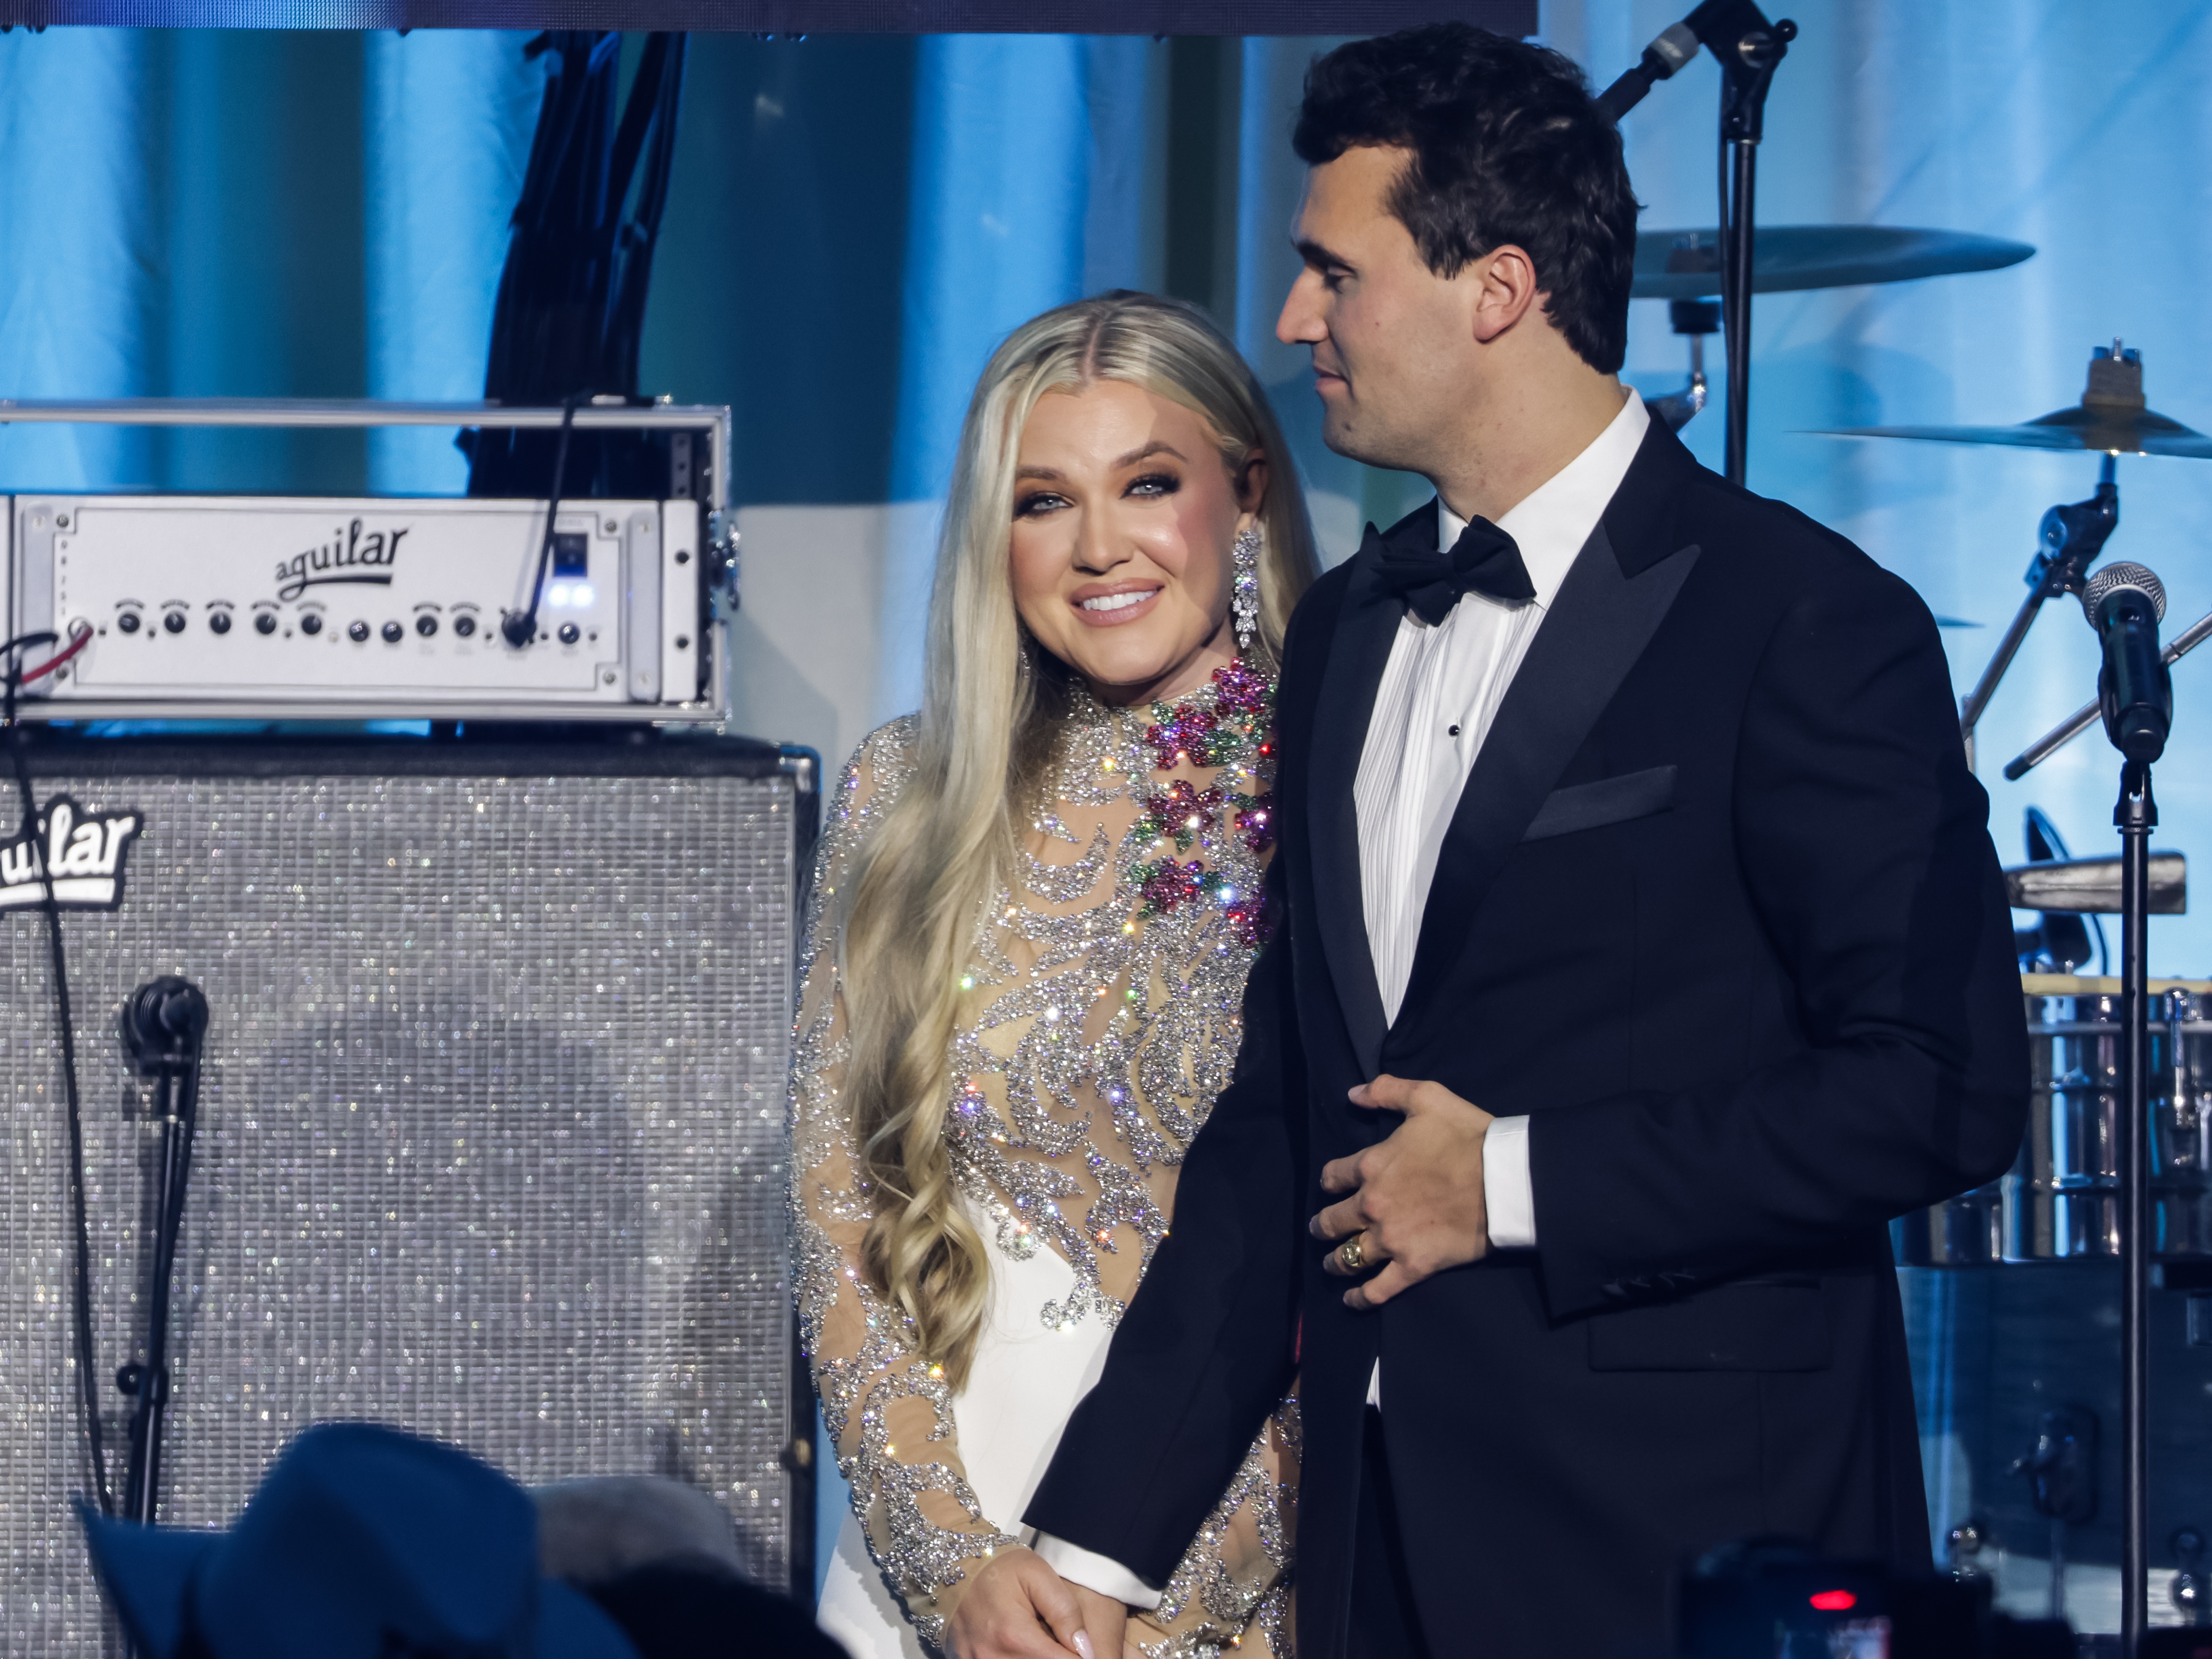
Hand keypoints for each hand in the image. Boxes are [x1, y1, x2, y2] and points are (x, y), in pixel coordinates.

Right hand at [943, 1546, 1123, 1658]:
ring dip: (1038, 1657)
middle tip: (1055, 1637)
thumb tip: (1086, 1651)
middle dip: (1058, 1656)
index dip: (1079, 1657)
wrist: (954, 1565)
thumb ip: (1066, 1612)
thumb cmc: (1000, 1567)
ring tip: (1039, 1639)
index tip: (1082, 1646)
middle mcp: (992, 1658)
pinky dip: (1018, 1657)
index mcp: (1014, 1636)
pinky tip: (1023, 1646)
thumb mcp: (1038, 1575)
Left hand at [1309, 1073, 1493, 1308]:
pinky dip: (1361, 1298)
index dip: (1330, 1181)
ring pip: (1349, 1256)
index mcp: (1372, 1165)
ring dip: (1335, 1261)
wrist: (1504, 1178)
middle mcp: (1373, 1205)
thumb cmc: (1468, 1136)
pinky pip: (1378, 1290)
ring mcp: (1391, 1239)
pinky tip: (1351, 1301)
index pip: (1334, 1176)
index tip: (1330, 1186)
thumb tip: (1352, 1094)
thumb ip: (1386, 1091)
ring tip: (1330, 1264)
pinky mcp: (1413, 1266)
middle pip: (1333, 1220)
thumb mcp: (1427, 1097)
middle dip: (1322, 1225)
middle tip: (1318, 1229)